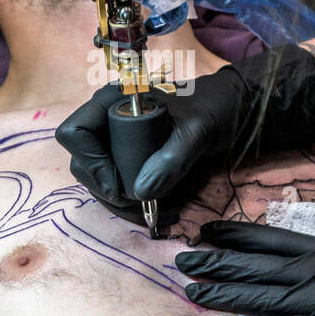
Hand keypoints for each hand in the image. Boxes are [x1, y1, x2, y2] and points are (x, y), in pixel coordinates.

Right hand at [54, 44, 314, 219]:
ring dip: (119, 202)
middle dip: (105, 189)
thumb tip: (140, 192)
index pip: (76, 132)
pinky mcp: (133, 159)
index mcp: (115, 101)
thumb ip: (172, 158)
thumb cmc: (217, 107)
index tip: (117, 187)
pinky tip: (157, 211)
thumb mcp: (199, 130)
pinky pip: (119, 185)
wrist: (238, 110)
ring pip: (100, 178)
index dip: (89, 162)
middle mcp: (109, 121)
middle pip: (83, 161)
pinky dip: (133, 203)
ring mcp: (119, 142)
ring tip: (150, 214)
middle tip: (137, 207)